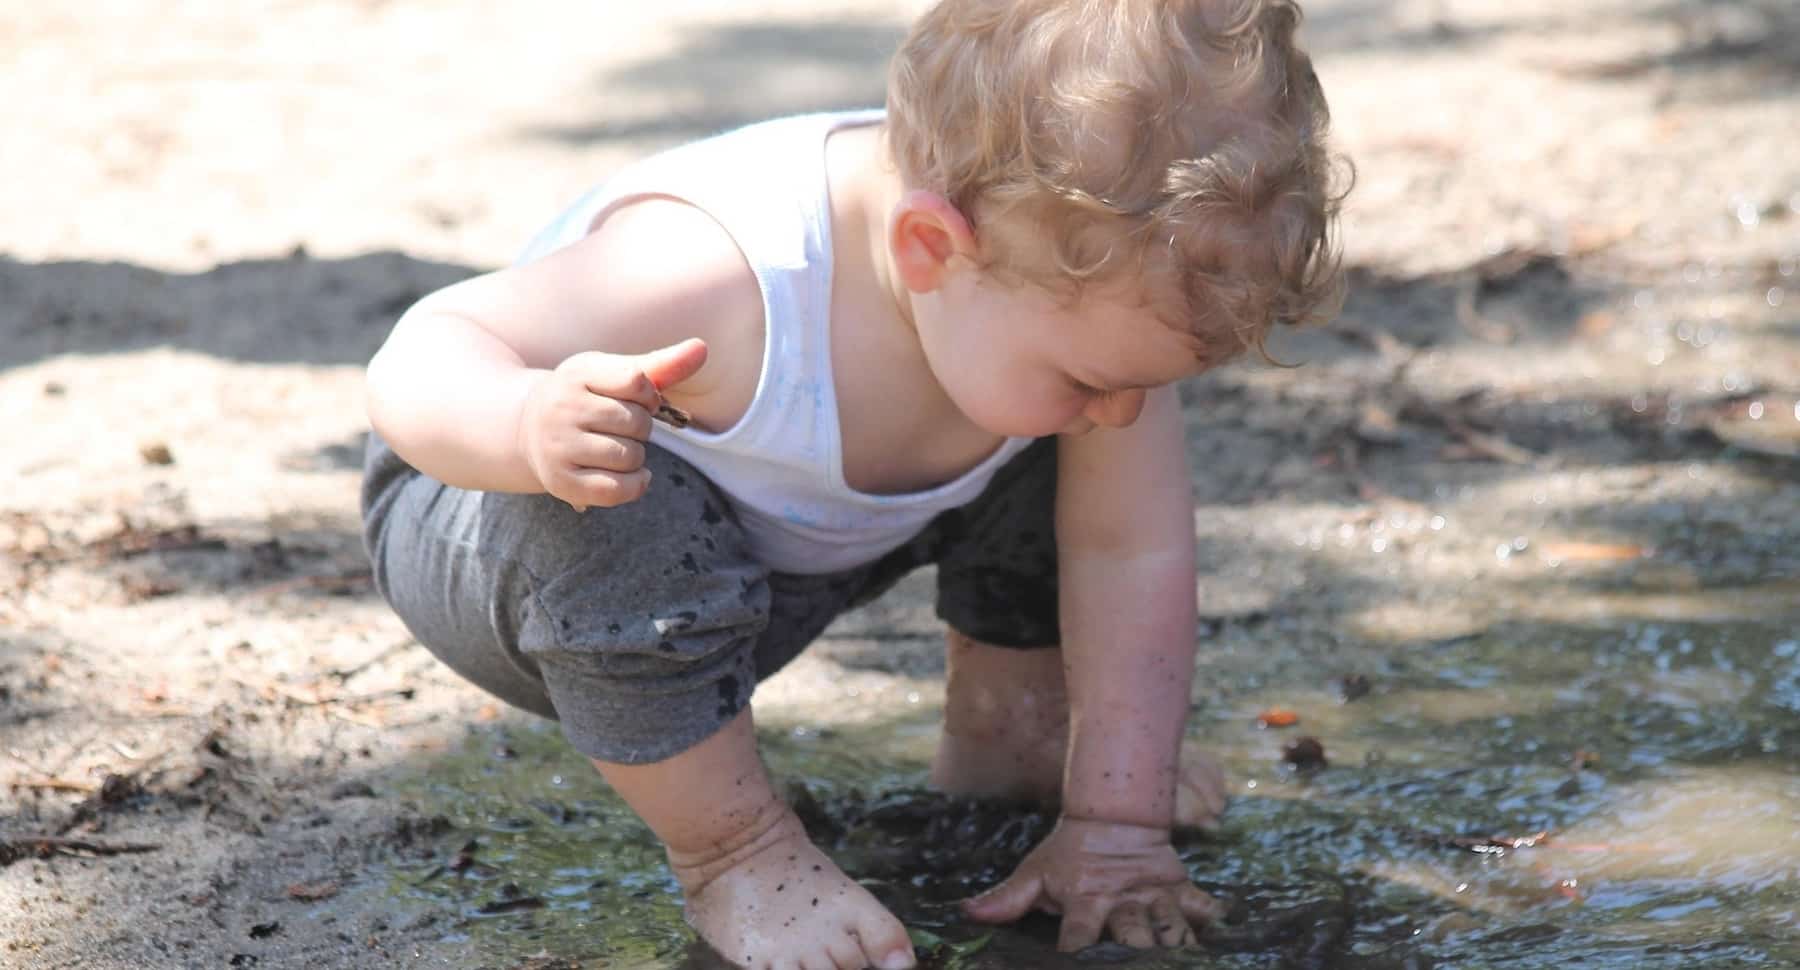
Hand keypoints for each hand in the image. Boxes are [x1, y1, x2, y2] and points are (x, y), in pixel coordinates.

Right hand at [518, 338, 705, 510]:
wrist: (526, 428)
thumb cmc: (583, 396)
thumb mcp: (612, 372)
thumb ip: (660, 364)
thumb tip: (703, 348)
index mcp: (577, 375)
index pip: (637, 381)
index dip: (650, 395)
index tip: (639, 398)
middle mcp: (563, 410)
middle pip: (637, 422)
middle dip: (642, 426)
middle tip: (621, 426)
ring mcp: (559, 448)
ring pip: (630, 457)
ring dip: (637, 456)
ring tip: (617, 446)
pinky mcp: (562, 482)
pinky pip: (618, 490)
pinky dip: (635, 484)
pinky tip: (630, 473)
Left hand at [961, 816, 1219, 950]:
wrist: (1113, 817)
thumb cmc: (1068, 854)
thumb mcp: (1036, 875)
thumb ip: (1006, 899)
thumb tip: (966, 913)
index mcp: (1085, 900)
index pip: (1077, 937)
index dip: (1074, 956)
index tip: (1071, 965)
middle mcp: (1121, 901)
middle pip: (1133, 935)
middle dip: (1138, 954)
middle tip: (1139, 962)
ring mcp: (1153, 895)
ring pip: (1170, 925)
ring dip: (1175, 944)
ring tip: (1178, 958)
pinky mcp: (1178, 888)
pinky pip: (1200, 905)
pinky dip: (1209, 917)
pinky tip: (1218, 930)